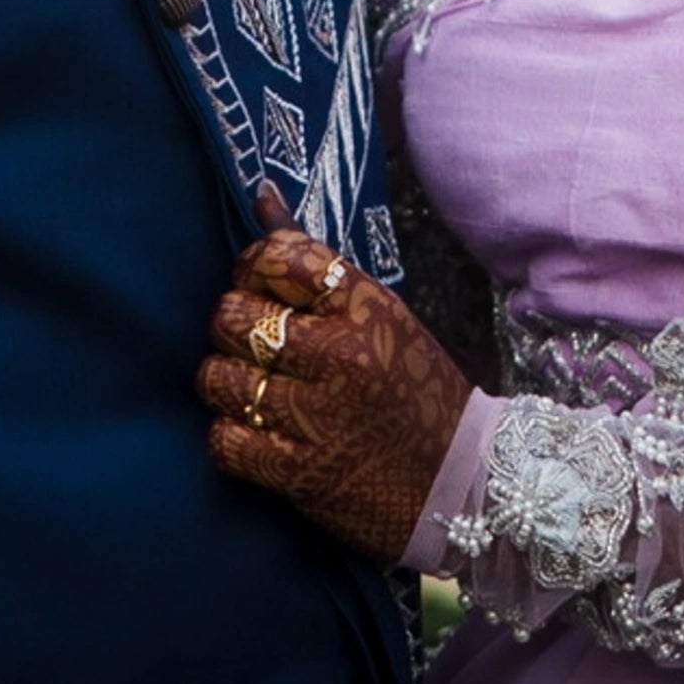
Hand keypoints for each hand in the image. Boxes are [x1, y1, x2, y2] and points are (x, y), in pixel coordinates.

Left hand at [196, 193, 471, 562]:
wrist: (465, 486)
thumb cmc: (423, 396)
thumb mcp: (386, 319)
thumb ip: (320, 267)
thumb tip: (260, 198)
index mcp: (367, 311)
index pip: (279, 257)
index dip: (252, 264)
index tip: (256, 280)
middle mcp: (340, 358)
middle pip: (236, 315)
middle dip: (233, 324)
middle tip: (252, 340)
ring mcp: (317, 418)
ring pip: (218, 376)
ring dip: (225, 380)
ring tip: (250, 386)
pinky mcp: (298, 474)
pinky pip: (225, 439)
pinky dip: (230, 434)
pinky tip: (254, 430)